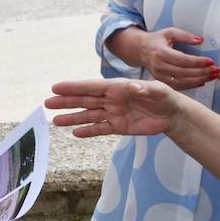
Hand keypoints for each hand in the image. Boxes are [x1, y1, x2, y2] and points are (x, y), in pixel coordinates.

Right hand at [47, 78, 182, 137]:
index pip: (91, 87)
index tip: (56, 87)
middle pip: (84, 100)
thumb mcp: (159, 91)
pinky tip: (75, 133)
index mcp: (117, 87)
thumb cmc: (166, 98)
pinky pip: (100, 129)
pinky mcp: (119, 127)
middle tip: (47, 103)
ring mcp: (113, 113)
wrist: (173, 115)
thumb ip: (145, 89)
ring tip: (55, 121)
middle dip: (66, 102)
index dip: (73, 87)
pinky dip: (88, 131)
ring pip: (88, 115)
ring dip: (72, 118)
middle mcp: (111, 99)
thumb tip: (132, 87)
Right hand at [143, 27, 212, 90]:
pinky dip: (191, 85)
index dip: (197, 62)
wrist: (141, 50)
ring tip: (211, 76)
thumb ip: (185, 36)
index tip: (210, 61)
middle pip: (183, 72)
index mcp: (161, 52)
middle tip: (215, 70)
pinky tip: (202, 82)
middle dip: (201, 72)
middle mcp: (159, 66)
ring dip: (199, 80)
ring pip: (182, 82)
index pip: (182, 60)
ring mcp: (159, 76)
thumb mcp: (169, 32)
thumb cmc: (157, 40)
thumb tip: (200, 40)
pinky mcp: (161, 82)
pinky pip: (178, 87)